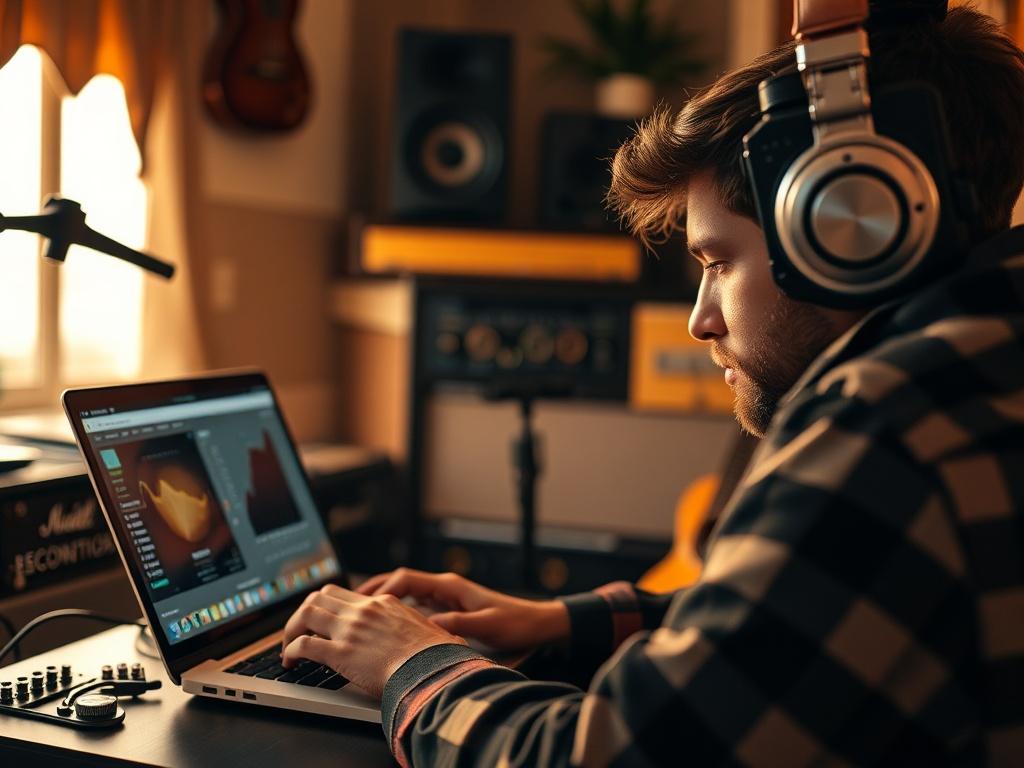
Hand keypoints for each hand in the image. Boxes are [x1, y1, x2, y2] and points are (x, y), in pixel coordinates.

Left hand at [280, 583, 465, 698]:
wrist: (433, 671)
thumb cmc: (438, 657)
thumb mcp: (430, 631)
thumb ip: (421, 629)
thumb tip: (443, 637)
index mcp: (382, 604)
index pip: (343, 594)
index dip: (326, 606)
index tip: (320, 621)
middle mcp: (363, 611)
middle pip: (319, 597)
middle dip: (303, 613)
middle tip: (299, 631)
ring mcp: (350, 630)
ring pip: (306, 614)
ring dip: (291, 630)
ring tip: (289, 647)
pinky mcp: (340, 653)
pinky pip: (303, 645)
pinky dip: (290, 652)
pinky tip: (290, 662)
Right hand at [356, 568, 569, 651]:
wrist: (537, 624)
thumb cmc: (516, 623)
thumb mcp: (486, 626)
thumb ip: (457, 625)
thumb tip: (428, 626)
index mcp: (450, 586)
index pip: (407, 579)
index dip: (383, 589)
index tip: (364, 603)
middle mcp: (445, 588)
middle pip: (400, 582)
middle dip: (374, 591)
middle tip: (348, 604)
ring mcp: (446, 598)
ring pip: (405, 594)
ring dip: (383, 601)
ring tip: (359, 613)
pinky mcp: (449, 609)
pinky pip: (415, 606)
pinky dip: (397, 612)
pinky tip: (386, 626)